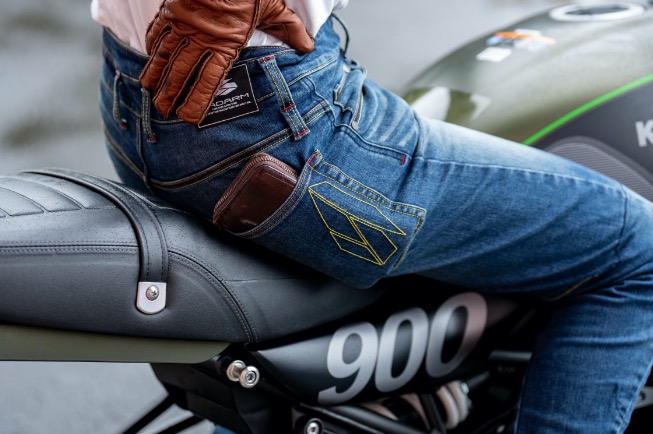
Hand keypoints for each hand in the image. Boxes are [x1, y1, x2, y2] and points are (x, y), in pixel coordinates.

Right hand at [140, 0, 313, 123]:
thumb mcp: (276, 7)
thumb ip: (290, 29)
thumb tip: (307, 46)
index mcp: (226, 45)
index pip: (208, 82)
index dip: (196, 102)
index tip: (188, 118)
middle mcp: (200, 39)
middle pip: (181, 74)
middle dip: (172, 95)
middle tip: (165, 111)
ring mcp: (182, 25)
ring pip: (165, 56)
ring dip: (157, 76)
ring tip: (150, 93)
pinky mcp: (171, 10)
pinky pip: (157, 32)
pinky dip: (151, 47)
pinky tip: (148, 59)